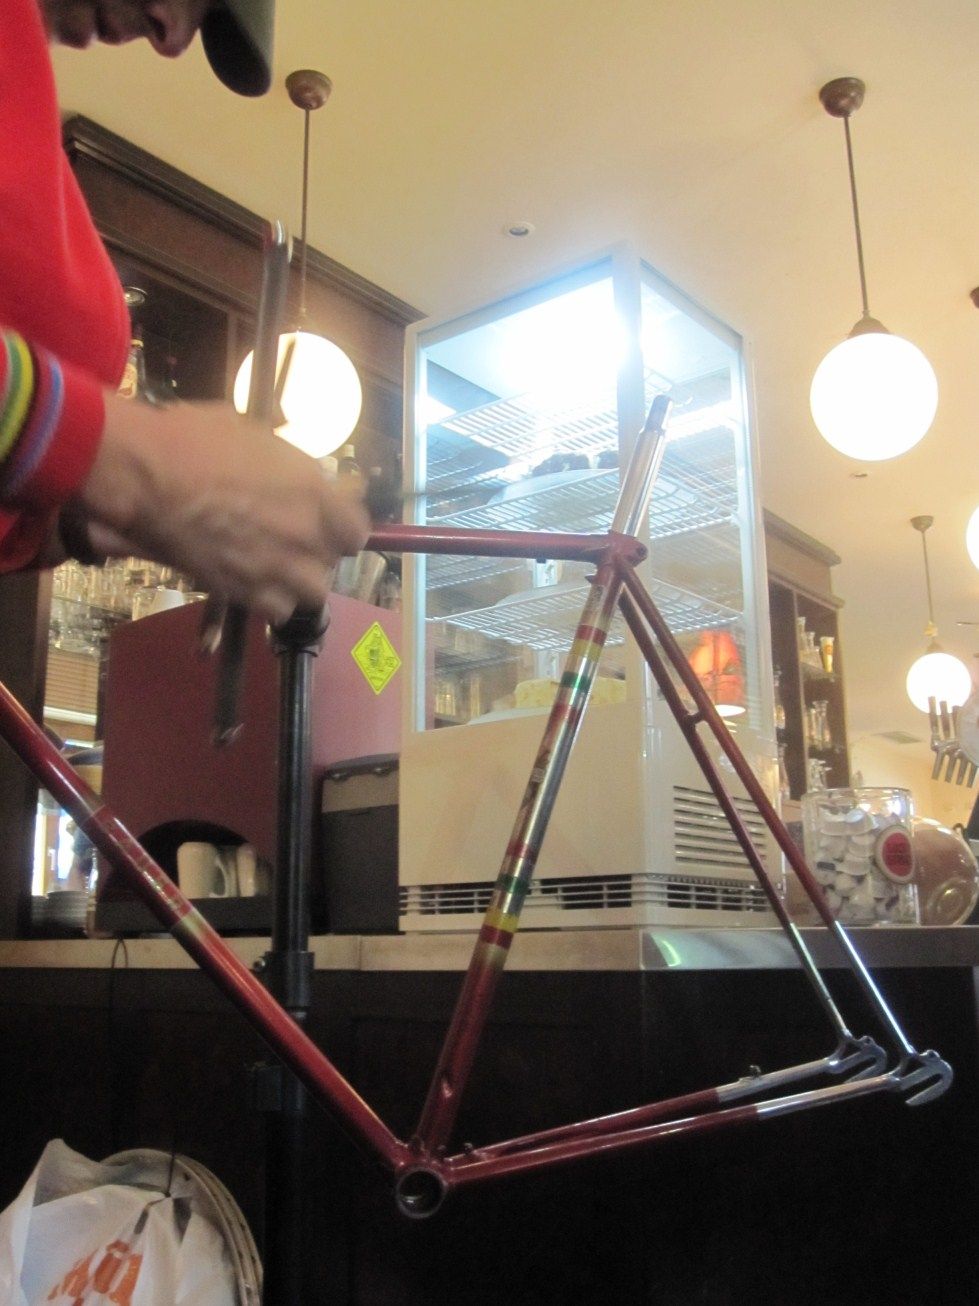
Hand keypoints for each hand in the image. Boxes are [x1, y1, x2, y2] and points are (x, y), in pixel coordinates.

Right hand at [70, 395, 369, 623]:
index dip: (341, 527)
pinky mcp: (249, 594)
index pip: (357, 529)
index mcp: (316, 492)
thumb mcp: (254, 436)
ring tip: (274, 567)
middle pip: (333, 561)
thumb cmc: (193, 440)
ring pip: (311, 591)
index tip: (326, 522)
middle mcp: (307, 535)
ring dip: (298, 581)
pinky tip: (251, 583)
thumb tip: (302, 473)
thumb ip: (289, 466)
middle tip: (290, 541)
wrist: (147, 475)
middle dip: (316, 552)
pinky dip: (268, 601)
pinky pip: (277, 610)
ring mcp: (280, 568)